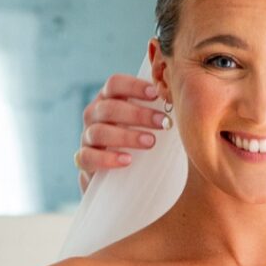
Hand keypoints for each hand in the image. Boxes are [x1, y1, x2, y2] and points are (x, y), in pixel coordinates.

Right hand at [75, 72, 169, 189]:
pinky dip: (107, 158)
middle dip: (138, 114)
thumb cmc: (141, 145)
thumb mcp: (148, 125)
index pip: (114, 84)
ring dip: (126, 136)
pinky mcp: (84, 162)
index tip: (155, 94)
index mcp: (109, 100)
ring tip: (151, 142)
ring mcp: (86, 138)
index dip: (133, 86)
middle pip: (108, 107)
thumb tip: (181, 100)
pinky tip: (127, 161)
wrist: (120, 182)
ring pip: (98, 132)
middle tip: (163, 123)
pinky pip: (88, 157)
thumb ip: (157, 112)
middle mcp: (94, 116)